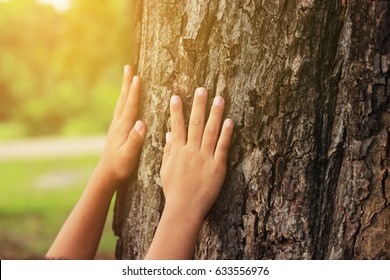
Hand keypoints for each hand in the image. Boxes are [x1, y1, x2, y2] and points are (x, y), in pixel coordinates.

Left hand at [98, 65, 146, 186]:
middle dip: (127, 83)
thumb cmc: (120, 166)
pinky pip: (121, 109)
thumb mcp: (129, 154)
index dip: (134, 91)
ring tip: (128, 77)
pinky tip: (125, 99)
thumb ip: (135, 139)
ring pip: (121, 103)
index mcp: (123, 127)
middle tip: (129, 67)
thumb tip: (141, 123)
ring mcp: (116, 126)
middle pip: (123, 99)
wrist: (106, 174)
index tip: (138, 76)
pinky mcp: (116, 130)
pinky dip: (124, 99)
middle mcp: (118, 124)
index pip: (130, 105)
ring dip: (125, 89)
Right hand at [160, 87, 233, 219]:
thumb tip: (168, 134)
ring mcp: (205, 157)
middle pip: (195, 124)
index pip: (177, 126)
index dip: (176, 111)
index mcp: (178, 151)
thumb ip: (168, 151)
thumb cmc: (174, 190)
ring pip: (210, 131)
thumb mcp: (165, 170)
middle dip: (198, 105)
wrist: (185, 208)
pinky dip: (227, 134)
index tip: (176, 96)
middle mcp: (191, 151)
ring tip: (219, 98)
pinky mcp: (218, 166)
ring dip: (215, 114)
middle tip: (201, 89)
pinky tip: (230, 121)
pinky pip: (223, 147)